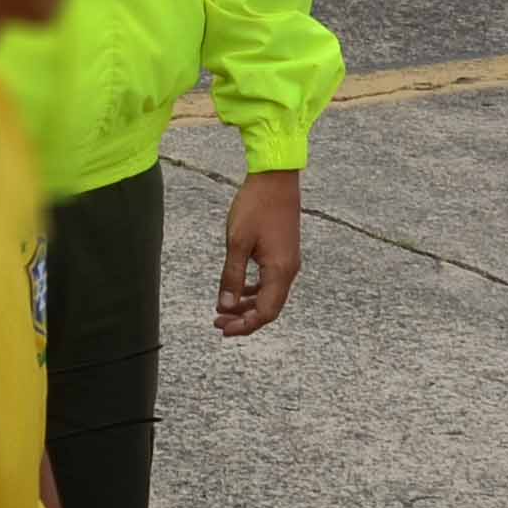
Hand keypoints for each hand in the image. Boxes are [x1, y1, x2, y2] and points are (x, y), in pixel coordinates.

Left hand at [215, 168, 302, 336]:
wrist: (275, 178)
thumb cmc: (256, 206)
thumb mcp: (237, 243)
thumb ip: (231, 277)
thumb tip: (226, 306)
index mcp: (280, 271)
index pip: (265, 312)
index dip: (244, 325)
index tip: (222, 328)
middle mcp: (289, 270)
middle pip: (269, 308)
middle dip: (244, 319)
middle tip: (219, 322)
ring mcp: (288, 261)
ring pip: (270, 295)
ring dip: (248, 305)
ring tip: (224, 309)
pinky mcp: (284, 253)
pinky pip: (271, 281)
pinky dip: (254, 290)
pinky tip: (238, 289)